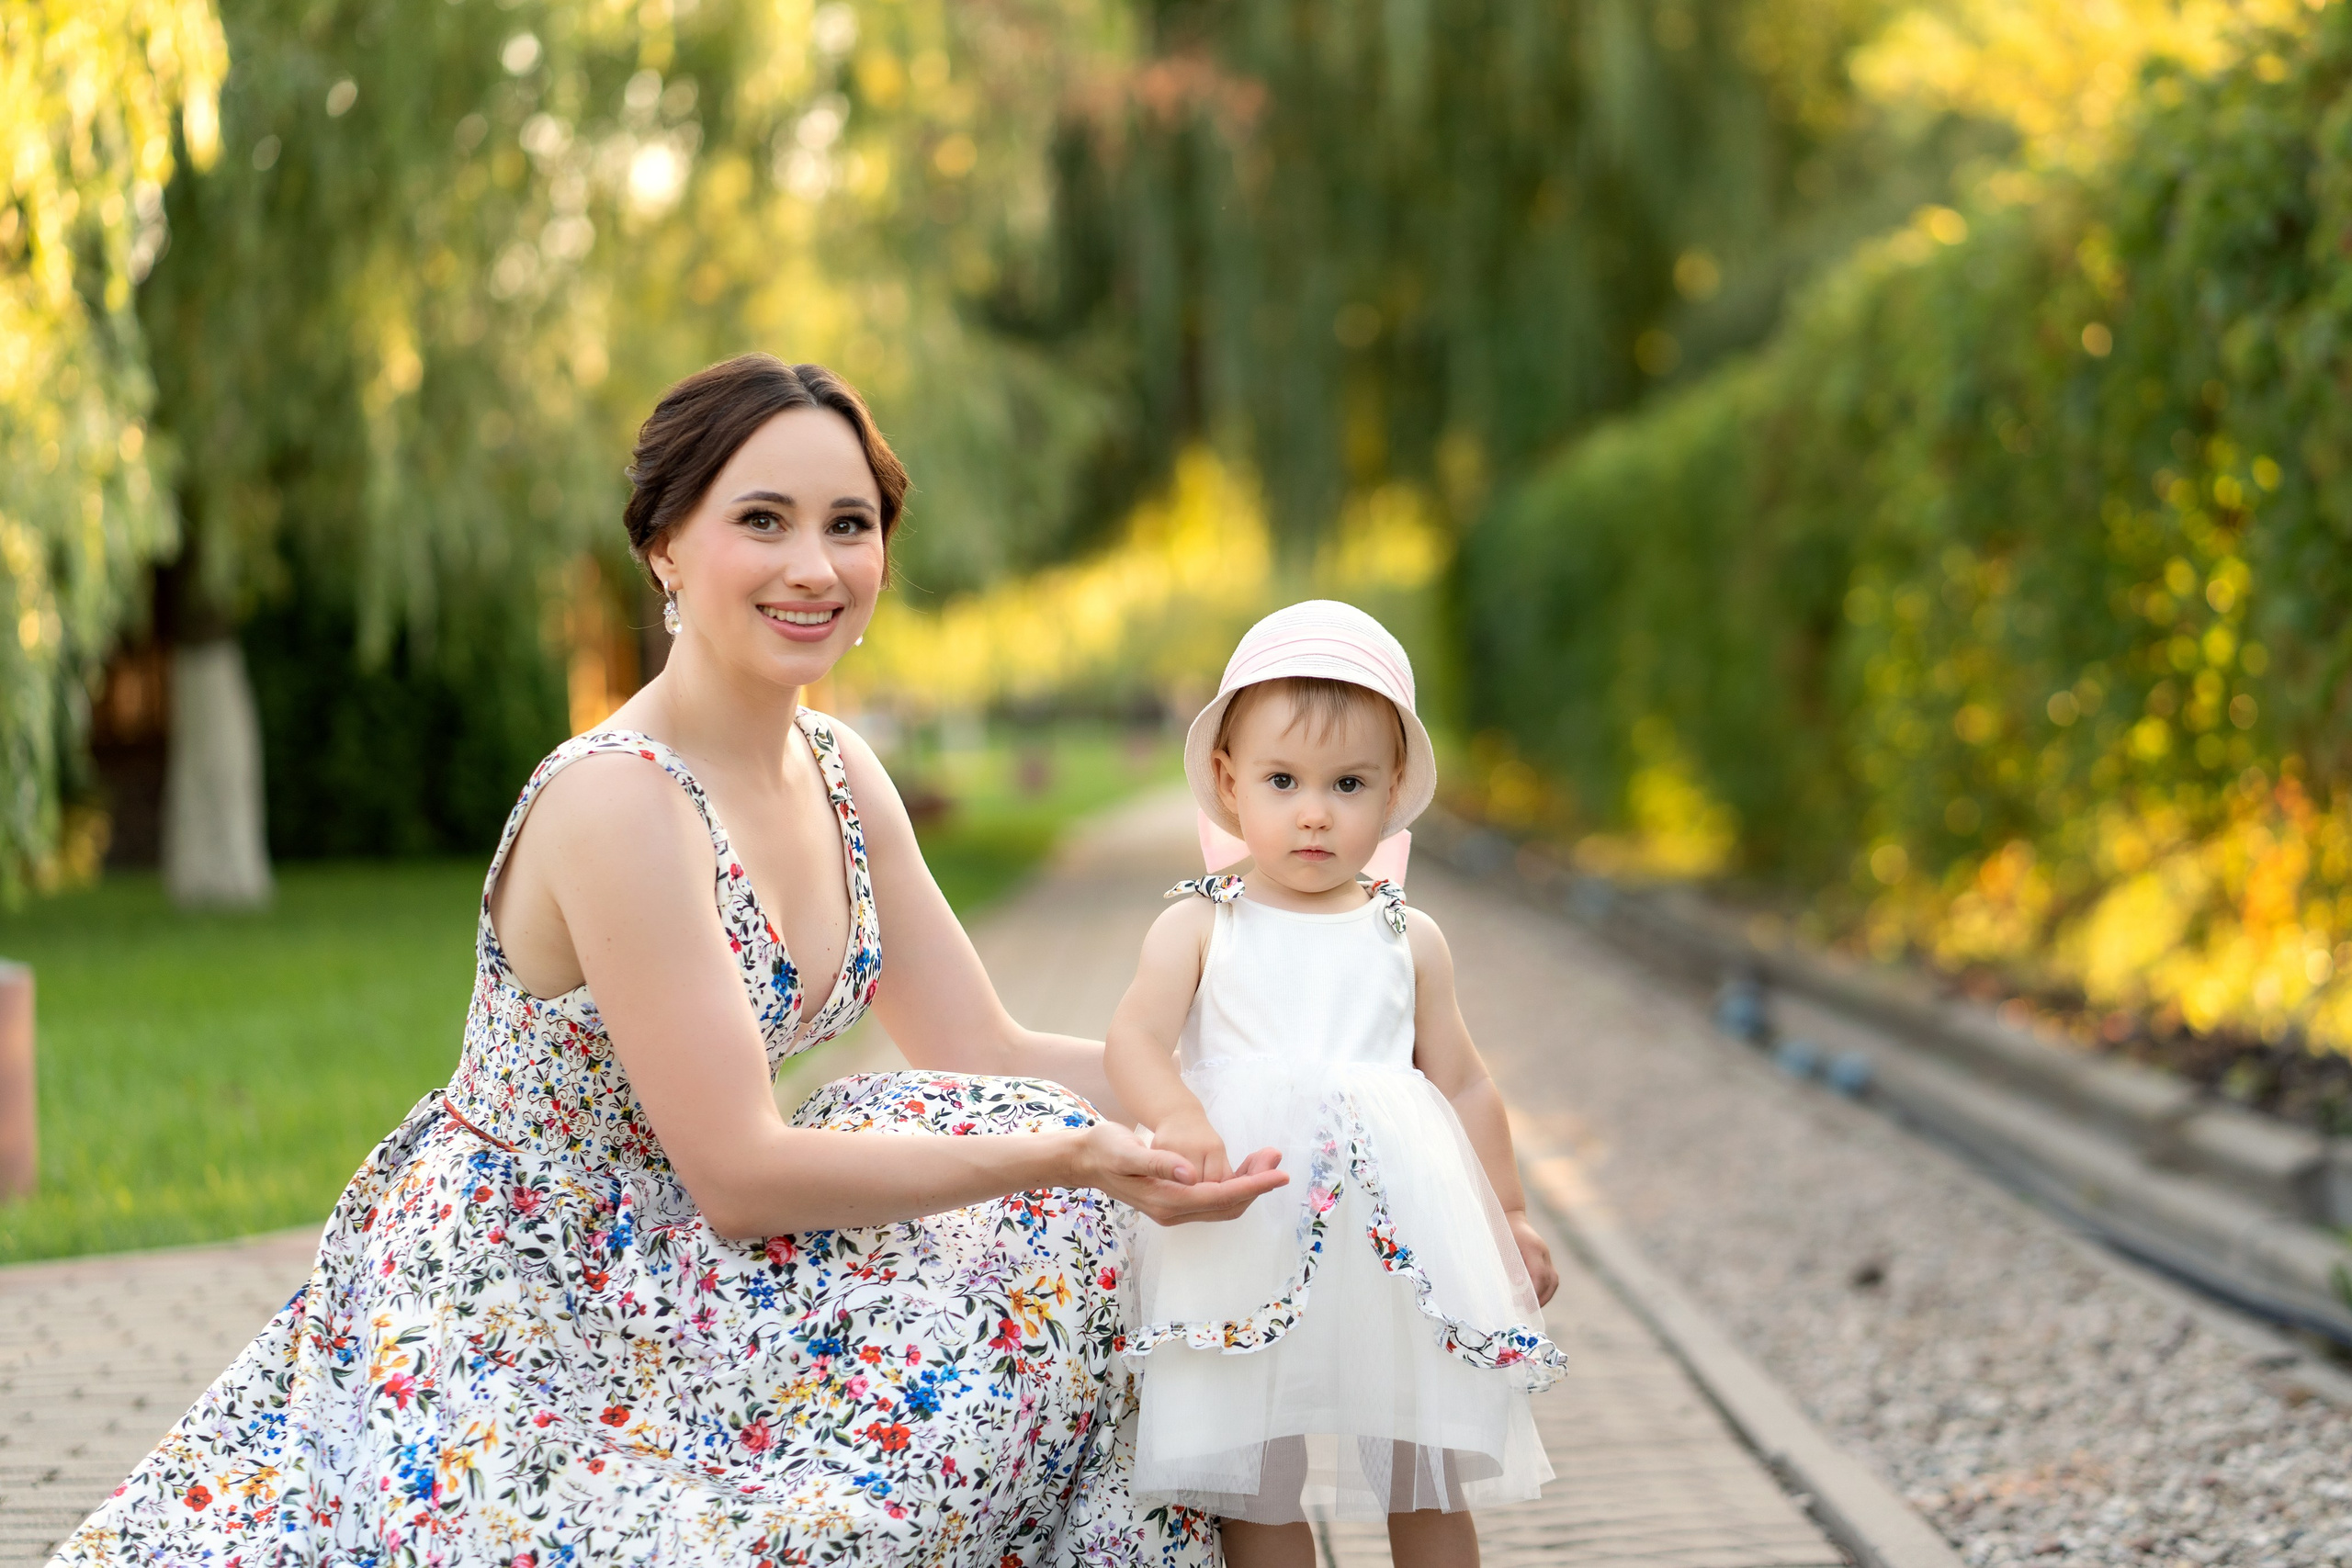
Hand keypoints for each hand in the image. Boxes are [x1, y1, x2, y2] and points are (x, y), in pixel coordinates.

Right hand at [1078, 1122, 1286, 1225]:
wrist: (1085, 1159)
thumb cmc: (1104, 1149)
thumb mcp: (1128, 1151)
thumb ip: (1159, 1163)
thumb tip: (1190, 1174)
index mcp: (1167, 1200)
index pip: (1221, 1196)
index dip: (1253, 1186)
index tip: (1279, 1174)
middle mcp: (1174, 1212)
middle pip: (1228, 1205)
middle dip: (1257, 1184)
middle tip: (1276, 1158)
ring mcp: (1174, 1210)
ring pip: (1223, 1204)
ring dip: (1249, 1185)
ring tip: (1266, 1158)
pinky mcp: (1174, 1202)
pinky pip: (1213, 1199)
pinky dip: (1234, 1185)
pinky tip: (1243, 1167)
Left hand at [1508, 1211, 1558, 1306]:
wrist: (1509, 1215)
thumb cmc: (1501, 1229)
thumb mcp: (1500, 1244)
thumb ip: (1509, 1263)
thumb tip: (1518, 1283)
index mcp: (1533, 1247)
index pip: (1539, 1275)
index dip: (1531, 1292)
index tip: (1518, 1303)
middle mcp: (1543, 1252)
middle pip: (1551, 1280)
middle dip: (1541, 1299)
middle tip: (1526, 1310)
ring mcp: (1545, 1255)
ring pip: (1553, 1280)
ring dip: (1544, 1296)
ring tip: (1529, 1308)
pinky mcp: (1544, 1259)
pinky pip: (1549, 1277)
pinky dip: (1543, 1290)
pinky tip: (1530, 1297)